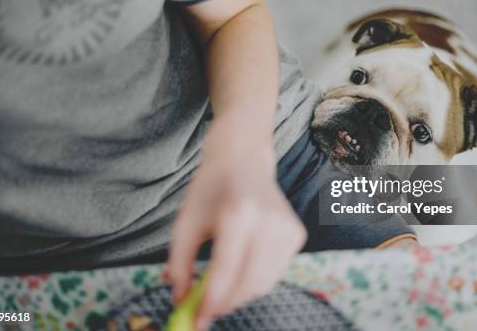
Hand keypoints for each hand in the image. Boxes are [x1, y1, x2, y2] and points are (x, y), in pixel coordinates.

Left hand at [166, 117, 306, 328]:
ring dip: (239, 296)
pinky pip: (275, 273)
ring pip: (264, 283)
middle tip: (205, 312)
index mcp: (238, 211)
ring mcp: (288, 227)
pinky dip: (255, 282)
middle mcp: (269, 219)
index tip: (198, 320)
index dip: (212, 300)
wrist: (243, 161)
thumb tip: (179, 302)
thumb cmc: (210, 190)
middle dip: (226, 304)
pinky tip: (240, 270)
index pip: (228, 268)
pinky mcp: (297, 234)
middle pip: (250, 282)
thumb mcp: (186, 222)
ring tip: (218, 290)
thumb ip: (179, 264)